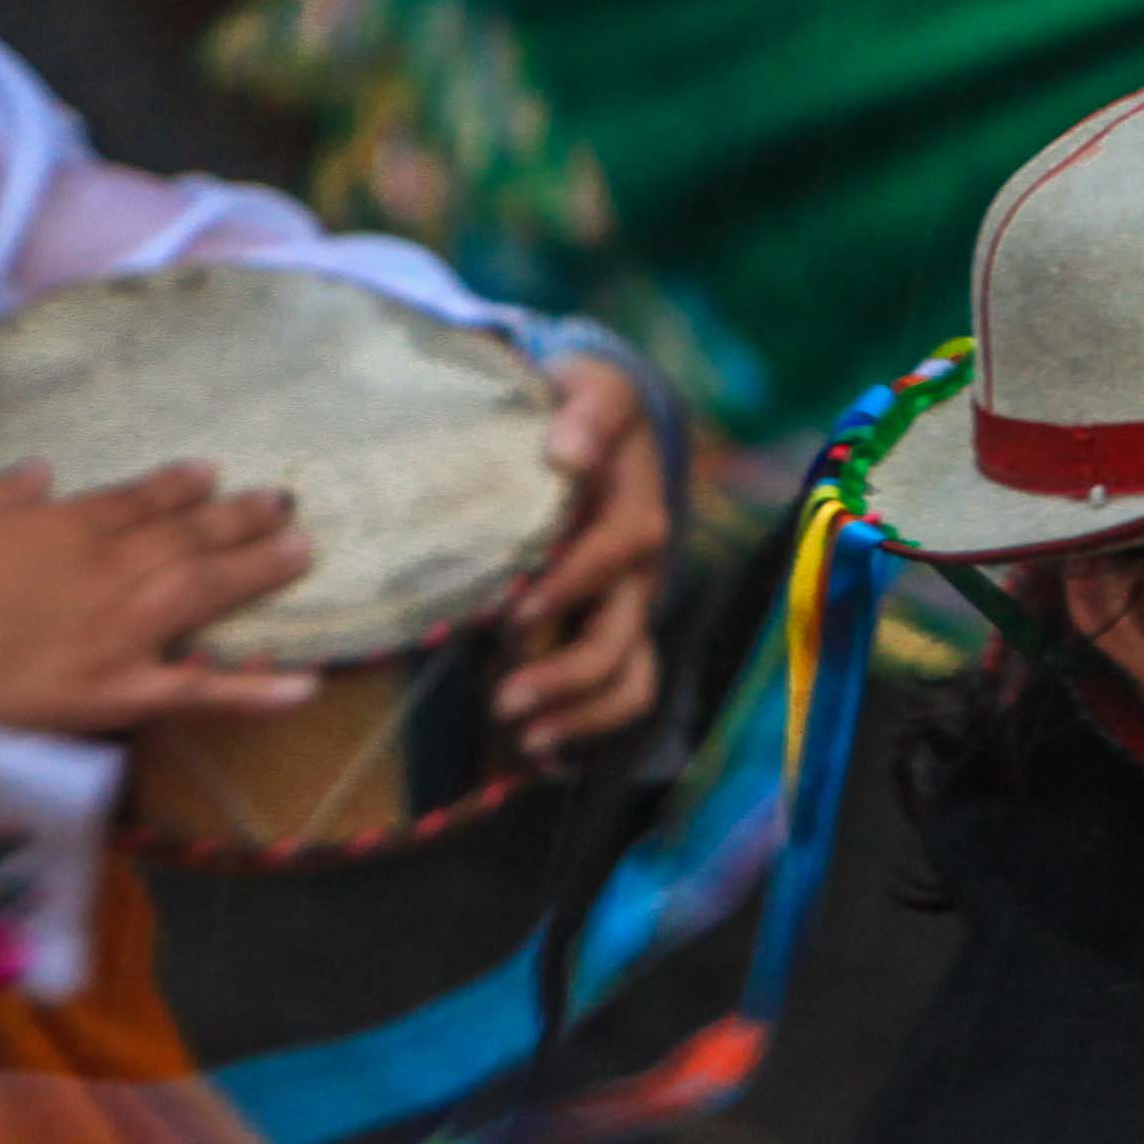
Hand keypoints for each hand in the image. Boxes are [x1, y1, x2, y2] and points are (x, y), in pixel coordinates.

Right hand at [0, 462, 322, 739]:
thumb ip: (6, 493)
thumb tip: (43, 471)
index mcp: (67, 524)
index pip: (137, 499)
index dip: (178, 486)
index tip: (211, 474)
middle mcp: (110, 568)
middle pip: (187, 535)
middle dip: (239, 516)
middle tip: (285, 502)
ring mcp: (124, 631)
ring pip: (205, 591)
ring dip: (258, 567)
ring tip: (304, 550)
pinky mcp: (122, 693)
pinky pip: (202, 693)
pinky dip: (257, 691)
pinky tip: (308, 684)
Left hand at [492, 349, 668, 762]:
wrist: (602, 422)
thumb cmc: (575, 407)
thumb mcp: (585, 387)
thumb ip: (585, 412)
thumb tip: (568, 452)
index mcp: (634, 500)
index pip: (621, 544)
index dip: (572, 582)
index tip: (515, 612)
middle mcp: (644, 559)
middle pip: (621, 628)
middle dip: (564, 671)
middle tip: (499, 698)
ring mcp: (635, 601)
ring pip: (629, 673)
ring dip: (577, 711)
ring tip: (520, 735)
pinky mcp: (623, 628)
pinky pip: (625, 692)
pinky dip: (585, 729)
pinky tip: (540, 756)